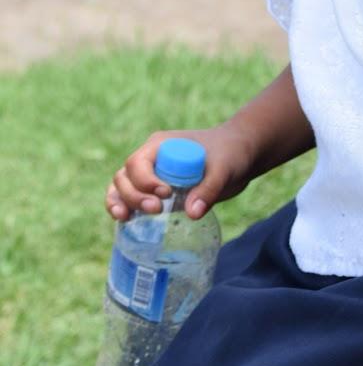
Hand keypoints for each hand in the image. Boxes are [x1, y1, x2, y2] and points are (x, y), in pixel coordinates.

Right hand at [105, 123, 255, 222]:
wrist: (239, 156)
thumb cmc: (230, 154)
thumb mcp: (225, 168)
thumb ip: (209, 189)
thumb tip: (192, 213)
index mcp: (161, 145)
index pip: (138, 163)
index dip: (144, 180)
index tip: (166, 193)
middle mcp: (151, 159)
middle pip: (125, 177)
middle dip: (133, 195)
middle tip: (156, 209)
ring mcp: (151, 176)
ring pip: (121, 187)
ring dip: (120, 202)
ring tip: (125, 218)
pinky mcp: (156, 192)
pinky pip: (130, 199)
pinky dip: (123, 208)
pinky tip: (125, 220)